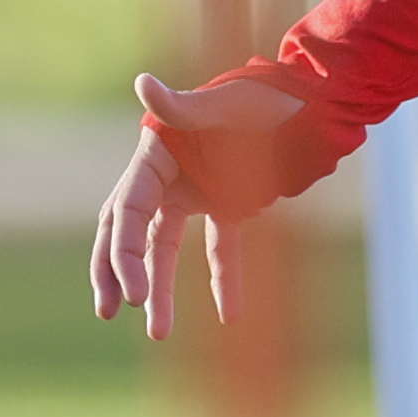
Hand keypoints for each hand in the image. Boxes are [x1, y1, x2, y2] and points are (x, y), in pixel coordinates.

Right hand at [88, 71, 308, 339]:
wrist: (309, 104)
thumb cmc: (262, 97)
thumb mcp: (222, 105)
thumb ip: (182, 105)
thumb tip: (143, 84)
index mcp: (156, 153)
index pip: (127, 209)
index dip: (124, 253)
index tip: (134, 294)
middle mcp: (167, 176)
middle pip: (129, 233)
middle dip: (116, 273)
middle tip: (108, 311)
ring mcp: (196, 193)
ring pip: (166, 250)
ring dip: (161, 289)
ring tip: (158, 333)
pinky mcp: (228, 205)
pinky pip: (220, 249)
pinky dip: (224, 279)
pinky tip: (230, 315)